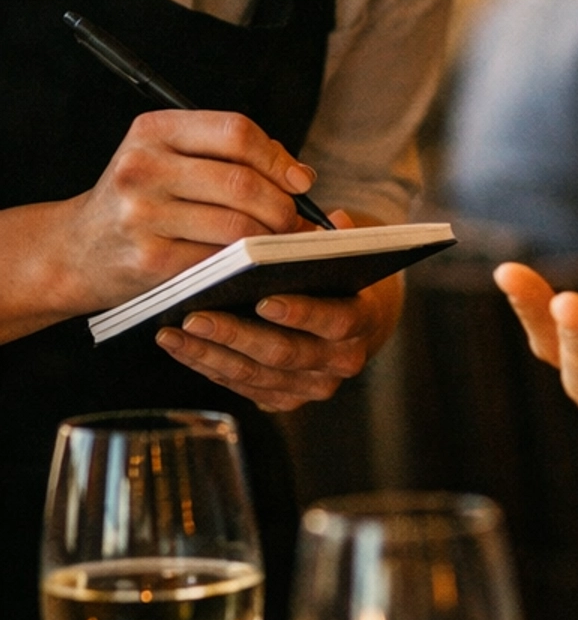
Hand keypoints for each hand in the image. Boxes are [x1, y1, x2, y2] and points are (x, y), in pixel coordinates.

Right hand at [55, 109, 320, 316]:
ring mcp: (143, 215)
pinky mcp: (150, 260)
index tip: (300, 180)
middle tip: (294, 221)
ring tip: (280, 243)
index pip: (236, 132)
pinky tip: (253, 264)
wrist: (76, 250)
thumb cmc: (141, 200)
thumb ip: (229, 155)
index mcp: (154, 130)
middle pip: (241, 183)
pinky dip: (246, 264)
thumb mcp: (168, 158)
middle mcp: (143, 167)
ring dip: (271, 239)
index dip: (278, 158)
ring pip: (237, 226)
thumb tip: (299, 174)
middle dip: (282, 206)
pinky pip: (220, 260)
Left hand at [156, 211, 403, 412]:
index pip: (336, 320)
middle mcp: (341, 361)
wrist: (348, 325)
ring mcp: (311, 386)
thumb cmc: (334, 278)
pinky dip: (207, 366)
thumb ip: (332, 239)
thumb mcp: (342, 255)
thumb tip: (318, 218)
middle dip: (236, 335)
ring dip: (210, 354)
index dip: (301, 313)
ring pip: (256, 375)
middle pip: (286, 352)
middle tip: (196, 316)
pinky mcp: (284, 400)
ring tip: (173, 332)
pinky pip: (240, 387)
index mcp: (362, 321)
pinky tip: (179, 345)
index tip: (263, 300)